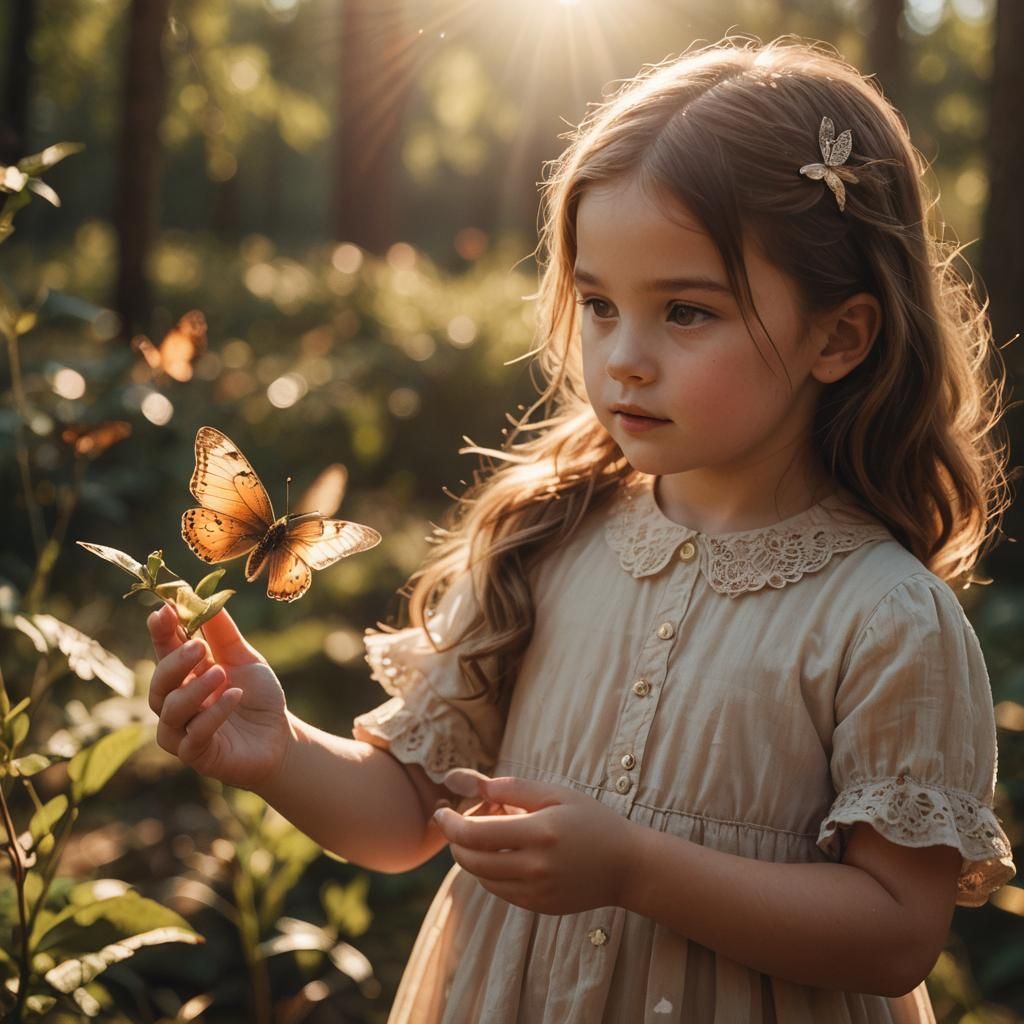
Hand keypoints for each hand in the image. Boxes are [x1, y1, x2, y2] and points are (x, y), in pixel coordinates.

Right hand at [147, 602, 288, 788]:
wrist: (279, 736)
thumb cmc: (257, 696)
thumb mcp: (244, 659)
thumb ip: (224, 634)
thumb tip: (210, 600)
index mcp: (185, 675)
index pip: (164, 651)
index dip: (161, 632)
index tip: (163, 611)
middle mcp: (176, 703)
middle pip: (159, 683)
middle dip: (174, 663)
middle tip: (198, 647)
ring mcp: (182, 731)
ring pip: (171, 710)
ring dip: (195, 689)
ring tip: (221, 673)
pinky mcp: (196, 754)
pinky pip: (194, 735)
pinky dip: (214, 714)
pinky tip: (235, 696)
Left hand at [432, 769, 637, 914]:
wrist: (627, 866)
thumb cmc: (592, 821)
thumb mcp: (557, 794)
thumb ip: (513, 788)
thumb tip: (474, 784)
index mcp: (540, 833)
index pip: (475, 834)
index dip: (450, 823)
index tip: (440, 811)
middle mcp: (535, 867)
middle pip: (471, 860)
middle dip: (456, 839)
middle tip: (464, 819)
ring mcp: (536, 892)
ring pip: (481, 878)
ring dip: (471, 855)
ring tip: (489, 833)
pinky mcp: (538, 906)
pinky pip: (498, 890)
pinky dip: (489, 871)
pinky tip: (504, 852)